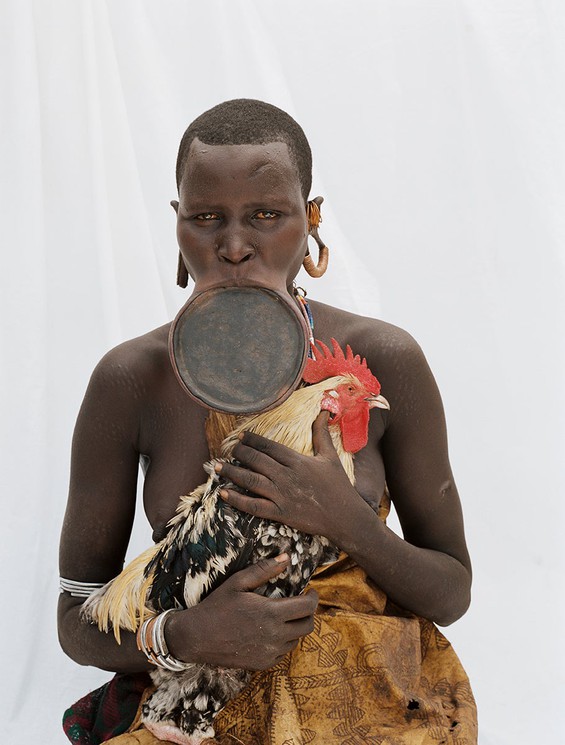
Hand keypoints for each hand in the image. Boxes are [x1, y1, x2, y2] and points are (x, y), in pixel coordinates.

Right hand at [166, 555, 318, 669]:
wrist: (196, 637)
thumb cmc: (217, 605)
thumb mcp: (238, 582)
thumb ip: (264, 569)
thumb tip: (287, 557)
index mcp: (271, 613)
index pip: (308, 607)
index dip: (313, 598)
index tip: (310, 591)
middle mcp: (275, 636)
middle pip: (308, 626)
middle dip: (309, 613)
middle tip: (301, 603)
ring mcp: (269, 653)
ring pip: (296, 640)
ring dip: (296, 627)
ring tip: (284, 616)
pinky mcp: (262, 664)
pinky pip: (283, 653)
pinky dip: (283, 642)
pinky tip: (272, 632)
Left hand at [216, 411, 360, 542]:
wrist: (345, 517)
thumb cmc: (339, 486)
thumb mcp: (331, 457)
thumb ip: (321, 434)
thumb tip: (323, 411)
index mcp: (298, 461)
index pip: (269, 447)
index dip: (252, 440)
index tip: (241, 436)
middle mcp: (287, 476)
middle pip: (256, 461)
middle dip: (239, 453)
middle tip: (228, 449)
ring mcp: (283, 496)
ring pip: (251, 481)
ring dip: (232, 472)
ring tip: (216, 467)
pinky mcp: (281, 514)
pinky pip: (254, 506)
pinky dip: (237, 499)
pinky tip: (223, 493)